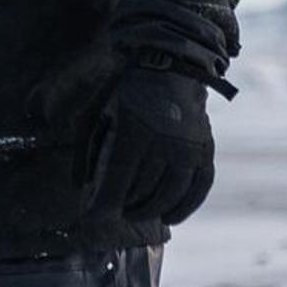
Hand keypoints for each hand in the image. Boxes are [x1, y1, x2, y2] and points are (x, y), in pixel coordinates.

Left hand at [89, 61, 216, 227]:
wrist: (170, 68)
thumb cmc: (124, 95)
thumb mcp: (96, 115)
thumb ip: (86, 151)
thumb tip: (80, 188)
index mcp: (134, 130)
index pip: (119, 178)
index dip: (105, 203)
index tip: (92, 217)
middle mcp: (164, 141)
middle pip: (144, 190)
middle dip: (125, 207)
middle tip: (115, 211)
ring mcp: (189, 147)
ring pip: (171, 194)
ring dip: (152, 210)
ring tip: (137, 213)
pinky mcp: (206, 150)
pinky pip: (199, 187)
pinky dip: (185, 207)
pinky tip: (170, 216)